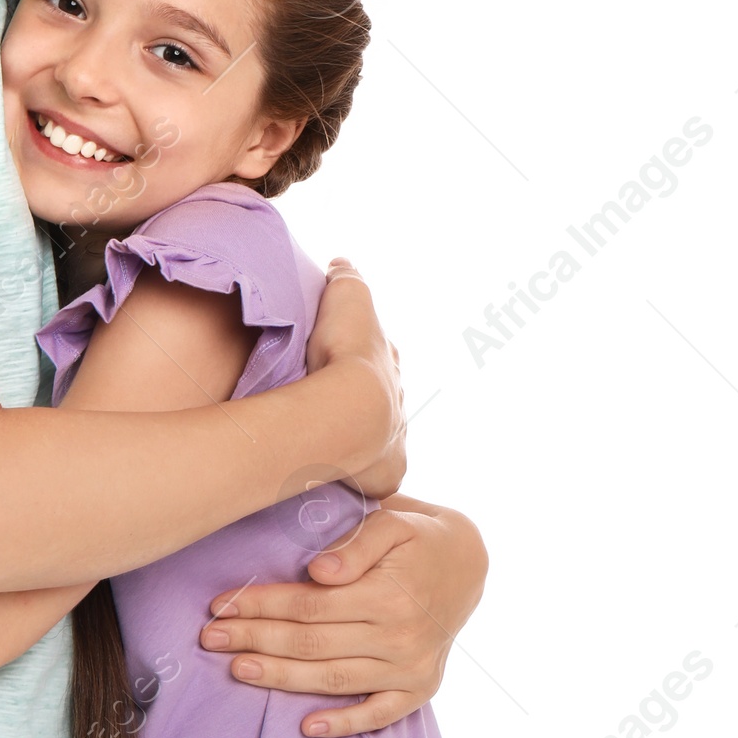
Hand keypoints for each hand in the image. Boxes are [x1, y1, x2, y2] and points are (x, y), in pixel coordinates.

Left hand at [199, 500, 487, 737]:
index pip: (311, 606)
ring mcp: (411, 669)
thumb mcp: (394, 522)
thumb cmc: (417, 537)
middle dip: (256, 641)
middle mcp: (401, 637)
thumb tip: (317, 572)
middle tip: (211, 638)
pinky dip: (344, 724)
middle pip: (312, 645)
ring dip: (281, 678)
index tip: (222, 604)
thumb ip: (356, 545)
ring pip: (333, 679)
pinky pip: (378, 714)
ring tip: (237, 670)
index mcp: (390, 595)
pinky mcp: (419, 689)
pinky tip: (306, 728)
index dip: (263, 606)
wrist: (469, 563)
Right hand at [304, 259, 402, 476]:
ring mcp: (396, 437)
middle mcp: (399, 400)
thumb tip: (343, 263)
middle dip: (368, 397)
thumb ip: (346, 278)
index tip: (348, 354)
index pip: (380, 355)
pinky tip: (344, 474)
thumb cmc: (347, 352)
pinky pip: (373, 473)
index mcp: (388, 361)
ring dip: (366, 437)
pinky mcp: (387, 472)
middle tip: (340, 401)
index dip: (364, 353)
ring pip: (382, 434)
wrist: (352, 409)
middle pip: (384, 395)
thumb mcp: (347, 298)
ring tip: (338, 441)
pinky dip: (361, 472)